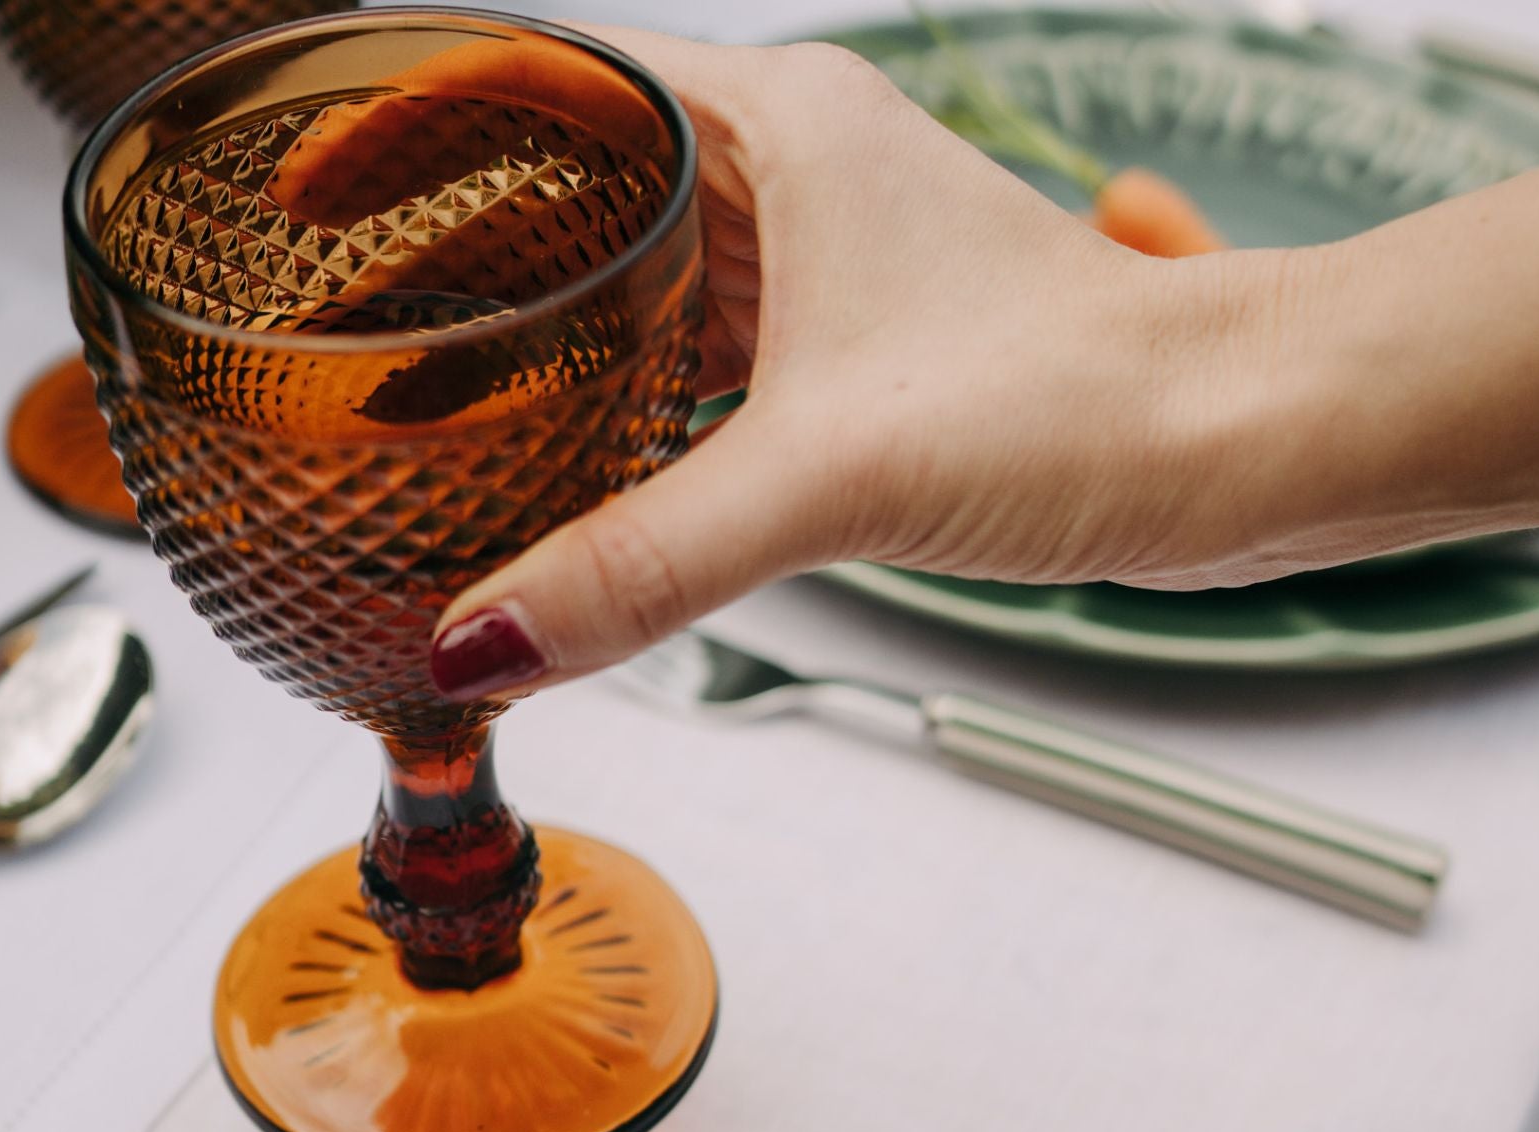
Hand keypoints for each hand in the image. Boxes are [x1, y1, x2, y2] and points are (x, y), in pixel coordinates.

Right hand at [426, 26, 1538, 703]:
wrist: (1230, 445)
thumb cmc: (1085, 394)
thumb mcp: (828, 470)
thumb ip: (642, 559)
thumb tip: (481, 644)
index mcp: (774, 125)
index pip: (540, 79)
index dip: (408, 120)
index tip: (308, 186)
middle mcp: (789, 175)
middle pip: (565, 179)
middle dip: (446, 246)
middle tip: (340, 324)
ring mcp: (817, 265)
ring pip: (629, 275)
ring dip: (530, 333)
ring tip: (420, 399)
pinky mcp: (844, 355)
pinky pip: (688, 361)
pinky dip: (615, 407)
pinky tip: (564, 468)